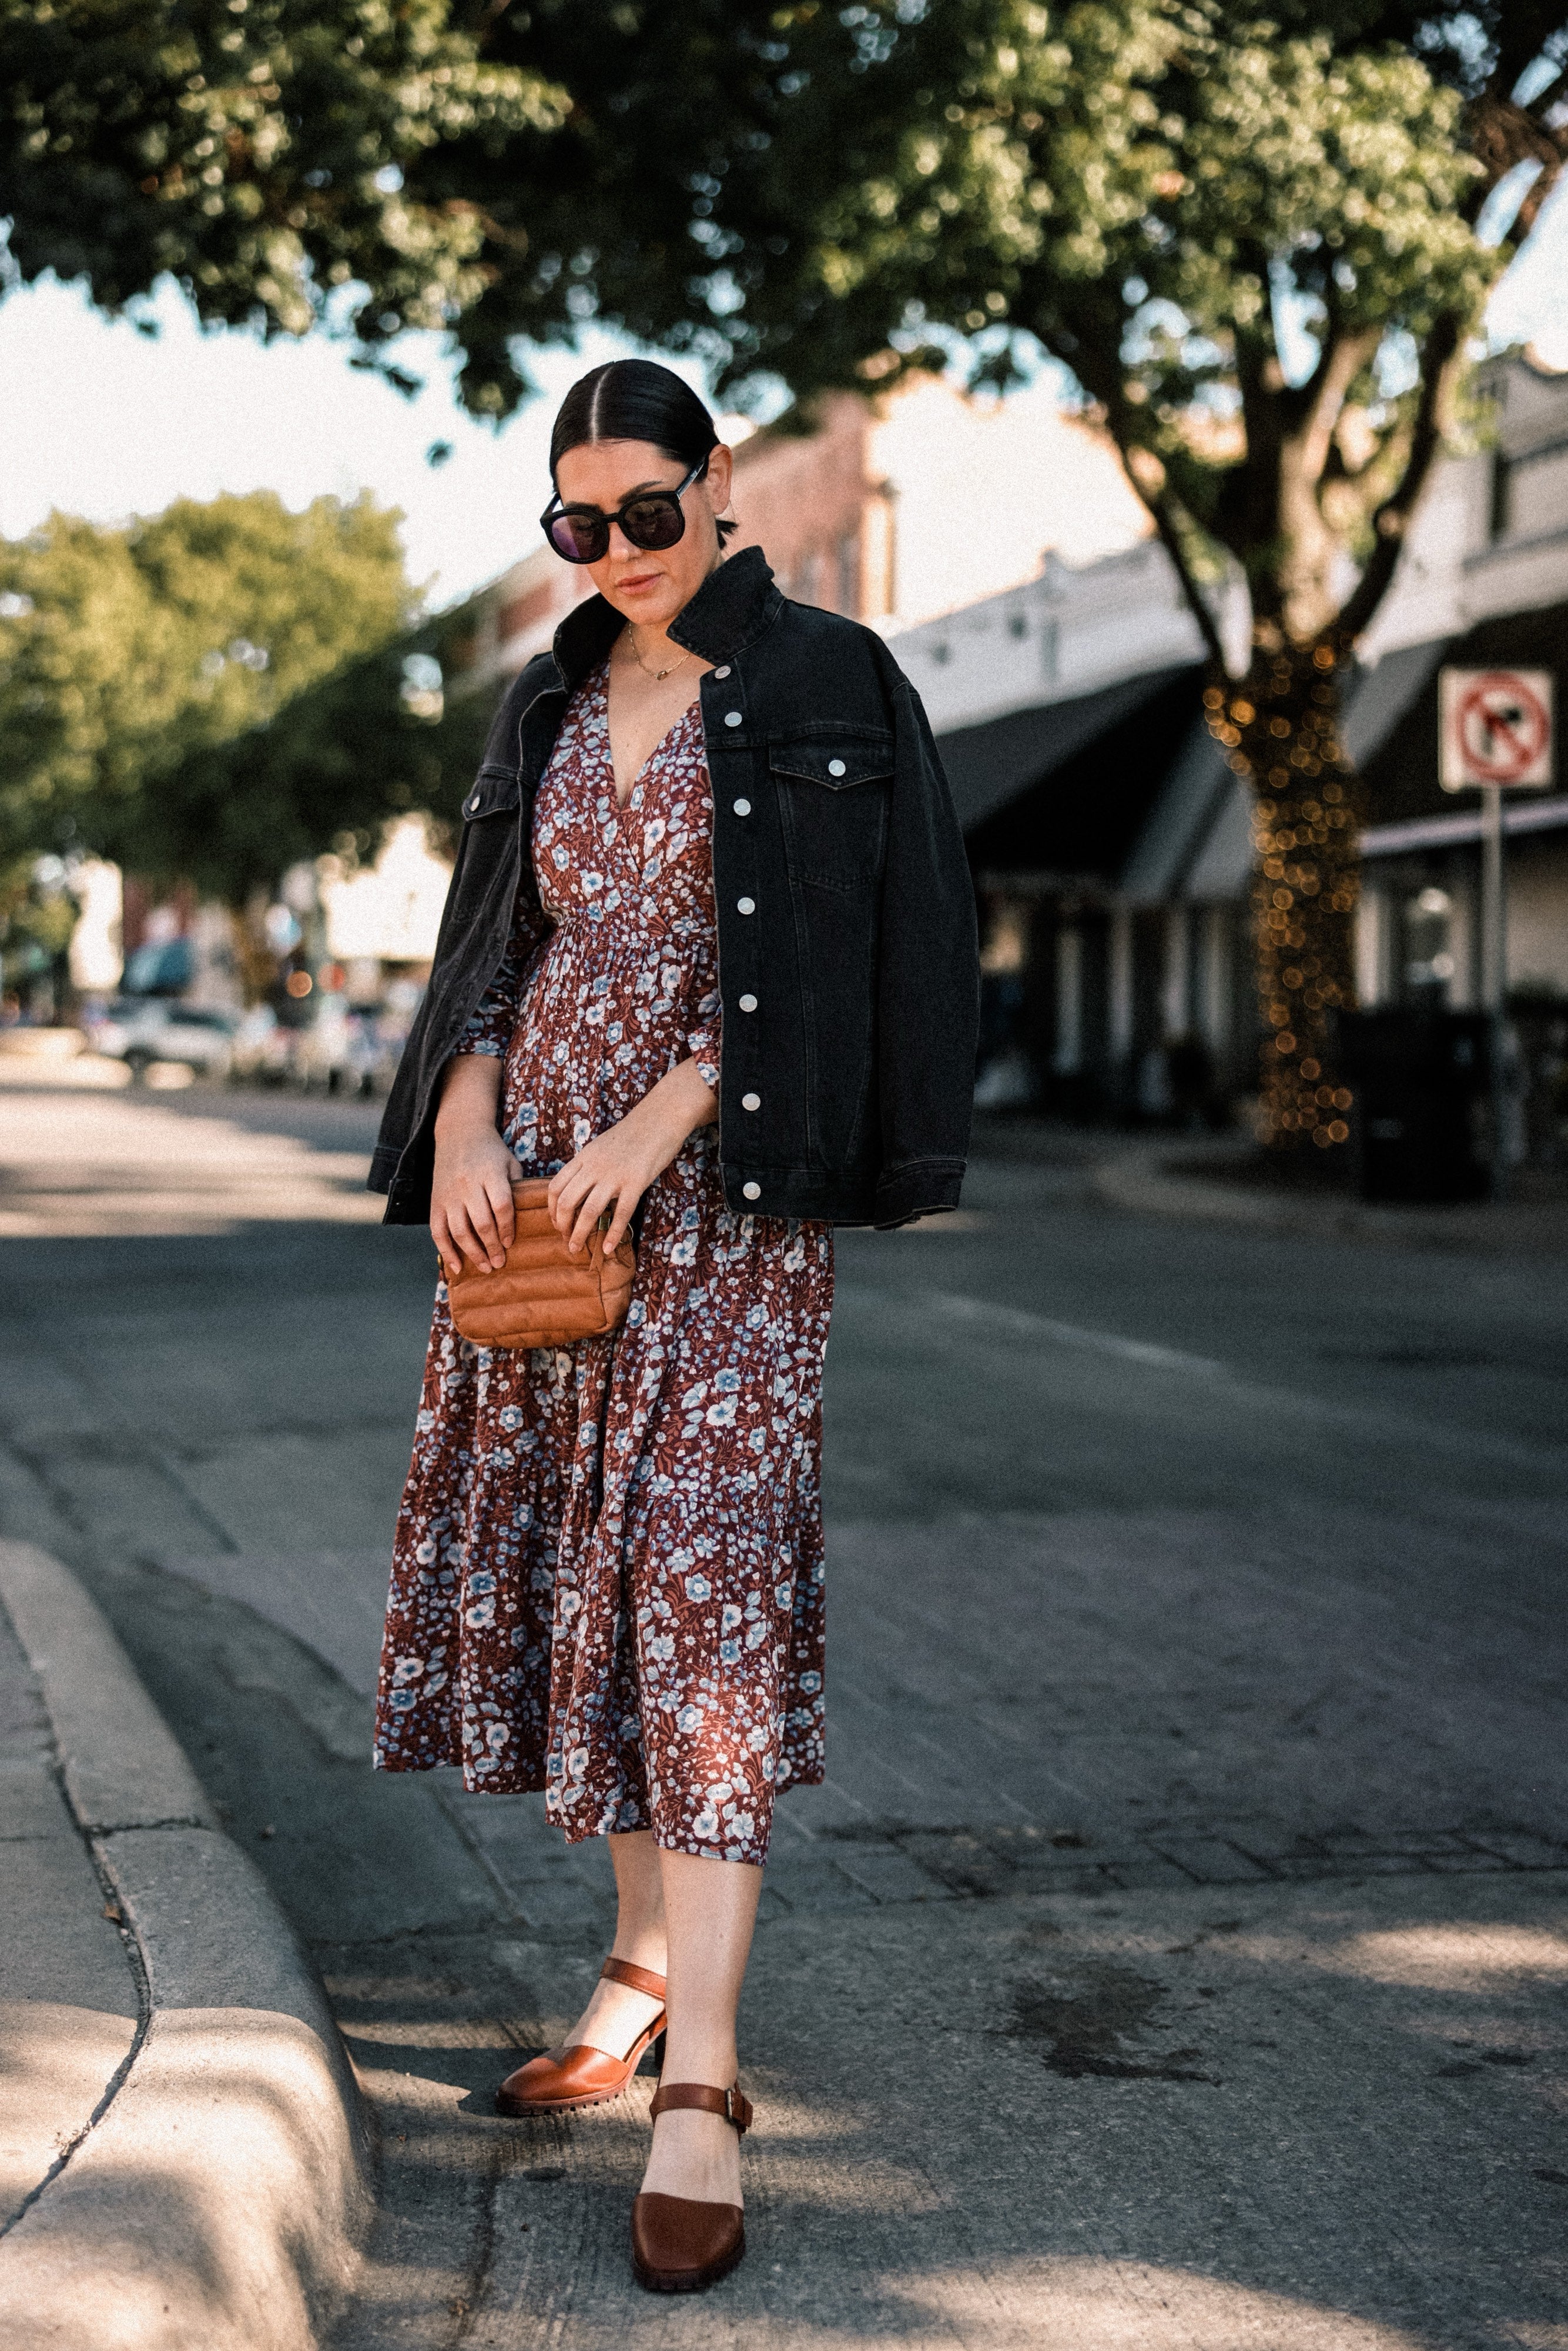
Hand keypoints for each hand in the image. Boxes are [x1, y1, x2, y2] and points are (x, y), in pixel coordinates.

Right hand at [431, 1055, 519, 1274]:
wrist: (458, 1133)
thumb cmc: (491, 1152)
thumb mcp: (510, 1162)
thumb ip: (518, 1188)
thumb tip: (533, 1219)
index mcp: (489, 1174)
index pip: (501, 1206)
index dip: (507, 1228)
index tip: (511, 1243)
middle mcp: (467, 1185)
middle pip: (481, 1223)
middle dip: (491, 1247)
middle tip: (500, 1263)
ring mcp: (449, 1195)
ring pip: (459, 1231)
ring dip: (472, 1253)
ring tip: (486, 1267)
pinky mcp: (435, 1202)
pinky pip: (437, 1231)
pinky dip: (446, 1251)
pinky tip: (457, 1267)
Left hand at [548, 1060, 715, 1256]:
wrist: (660, 1117)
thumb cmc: (633, 1133)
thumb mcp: (601, 1146)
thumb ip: (589, 1166)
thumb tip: (580, 1188)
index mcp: (584, 1158)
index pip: (555, 1187)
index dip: (551, 1210)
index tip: (558, 1223)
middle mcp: (594, 1167)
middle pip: (567, 1201)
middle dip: (562, 1226)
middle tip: (567, 1240)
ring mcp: (615, 1175)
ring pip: (589, 1211)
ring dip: (580, 1234)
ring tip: (577, 1249)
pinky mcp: (636, 1181)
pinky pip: (621, 1213)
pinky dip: (613, 1234)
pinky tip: (609, 1249)